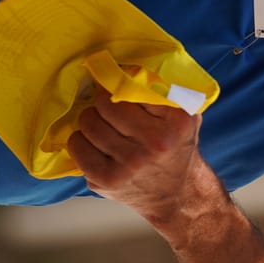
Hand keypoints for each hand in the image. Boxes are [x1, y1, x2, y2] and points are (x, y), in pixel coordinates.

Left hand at [65, 89, 219, 233]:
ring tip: (102, 126)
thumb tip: (128, 66)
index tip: (120, 88)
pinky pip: (77, 146)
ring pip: (89, 122)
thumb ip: (165, 90)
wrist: (178, 196)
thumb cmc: (177, 149)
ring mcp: (130, 164)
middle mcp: (155, 143)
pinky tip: (93, 143)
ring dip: (91, 120)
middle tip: (108, 108)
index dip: (122, 84)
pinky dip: (80, 140)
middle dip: (103, 102)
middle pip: (106, 103)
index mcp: (177, 122)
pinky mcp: (107, 179)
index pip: (133, 86)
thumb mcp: (186, 115)